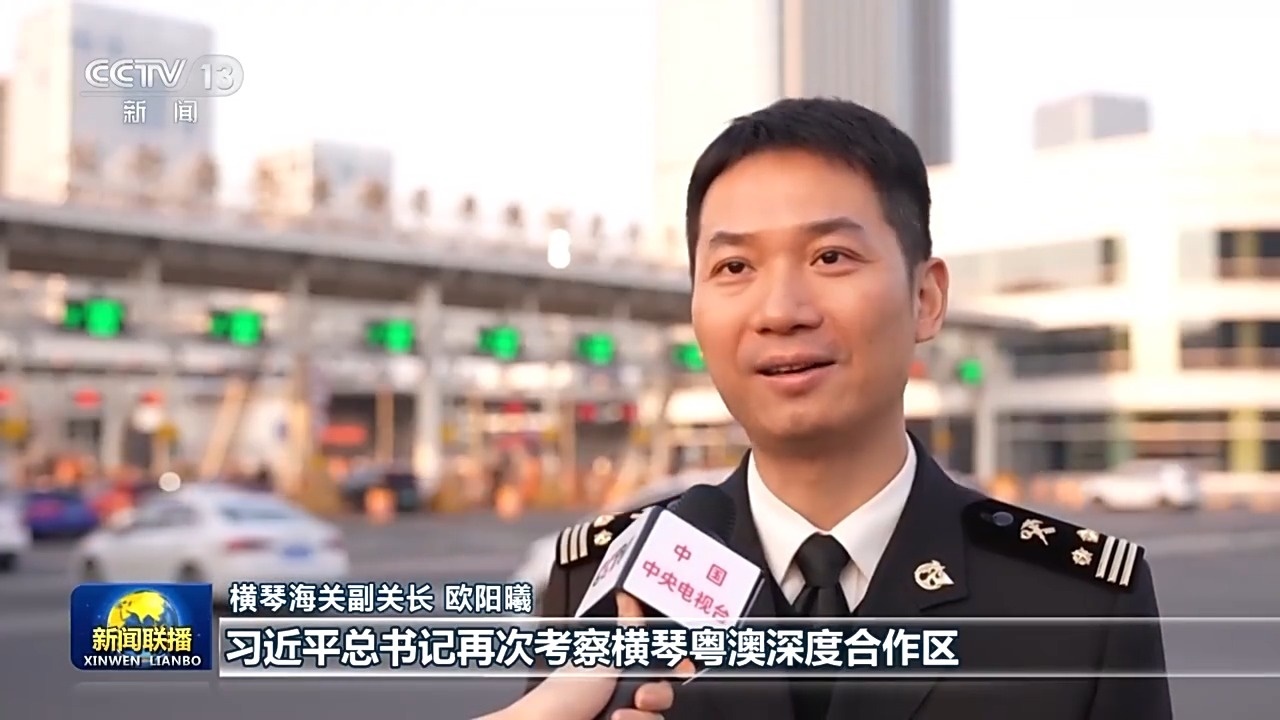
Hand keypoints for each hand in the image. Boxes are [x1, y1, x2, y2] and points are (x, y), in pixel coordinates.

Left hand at [477, 592, 689, 719]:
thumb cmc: (560, 696)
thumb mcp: (599, 654)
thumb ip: (624, 629)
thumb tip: (629, 597)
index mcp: (614, 670)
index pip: (655, 664)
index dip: (671, 664)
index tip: (679, 665)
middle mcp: (619, 696)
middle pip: (663, 693)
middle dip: (659, 692)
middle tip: (641, 695)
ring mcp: (622, 717)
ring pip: (657, 717)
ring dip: (644, 716)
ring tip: (619, 716)